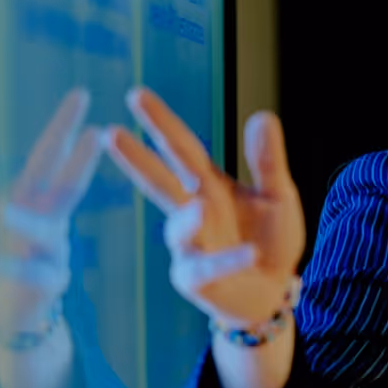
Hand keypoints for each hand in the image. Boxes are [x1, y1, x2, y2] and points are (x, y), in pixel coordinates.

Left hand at [0, 88, 102, 338]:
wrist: (6, 304)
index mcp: (34, 195)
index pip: (52, 155)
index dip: (65, 125)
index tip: (82, 94)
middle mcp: (50, 219)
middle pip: (68, 187)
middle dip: (81, 163)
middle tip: (99, 135)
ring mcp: (50, 252)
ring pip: (44, 234)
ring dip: (28, 223)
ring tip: (3, 215)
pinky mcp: (42, 284)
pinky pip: (21, 274)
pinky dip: (2, 267)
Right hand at [101, 87, 304, 327]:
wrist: (273, 292)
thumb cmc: (269, 240)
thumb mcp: (277, 195)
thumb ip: (268, 161)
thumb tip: (262, 115)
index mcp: (208, 186)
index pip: (182, 149)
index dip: (161, 124)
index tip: (136, 95)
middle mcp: (193, 212)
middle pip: (160, 181)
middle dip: (137, 159)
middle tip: (110, 133)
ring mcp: (190, 247)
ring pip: (181, 230)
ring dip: (188, 221)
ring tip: (199, 208)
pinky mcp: (197, 279)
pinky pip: (209, 268)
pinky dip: (227, 260)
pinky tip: (250, 253)